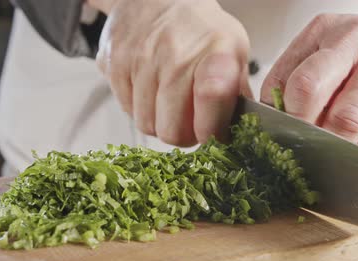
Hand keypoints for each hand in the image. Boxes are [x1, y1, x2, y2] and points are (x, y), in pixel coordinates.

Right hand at [96, 0, 249, 145]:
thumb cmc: (197, 28)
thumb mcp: (232, 48)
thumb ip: (238, 90)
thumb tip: (243, 128)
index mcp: (215, 51)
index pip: (212, 98)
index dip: (212, 129)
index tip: (215, 134)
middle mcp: (176, 55)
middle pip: (173, 130)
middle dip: (184, 135)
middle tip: (190, 124)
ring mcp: (141, 61)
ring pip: (147, 126)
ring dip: (160, 123)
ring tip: (170, 103)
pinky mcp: (114, 65)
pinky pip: (127, 111)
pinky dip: (141, 109)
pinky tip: (151, 91)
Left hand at [260, 0, 357, 151]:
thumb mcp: (335, 58)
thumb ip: (305, 83)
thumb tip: (276, 125)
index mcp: (322, 31)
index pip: (282, 77)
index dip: (275, 115)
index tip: (278, 136)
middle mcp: (351, 38)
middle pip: (307, 88)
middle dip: (299, 127)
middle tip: (303, 147)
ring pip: (346, 118)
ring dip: (335, 145)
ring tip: (334, 152)